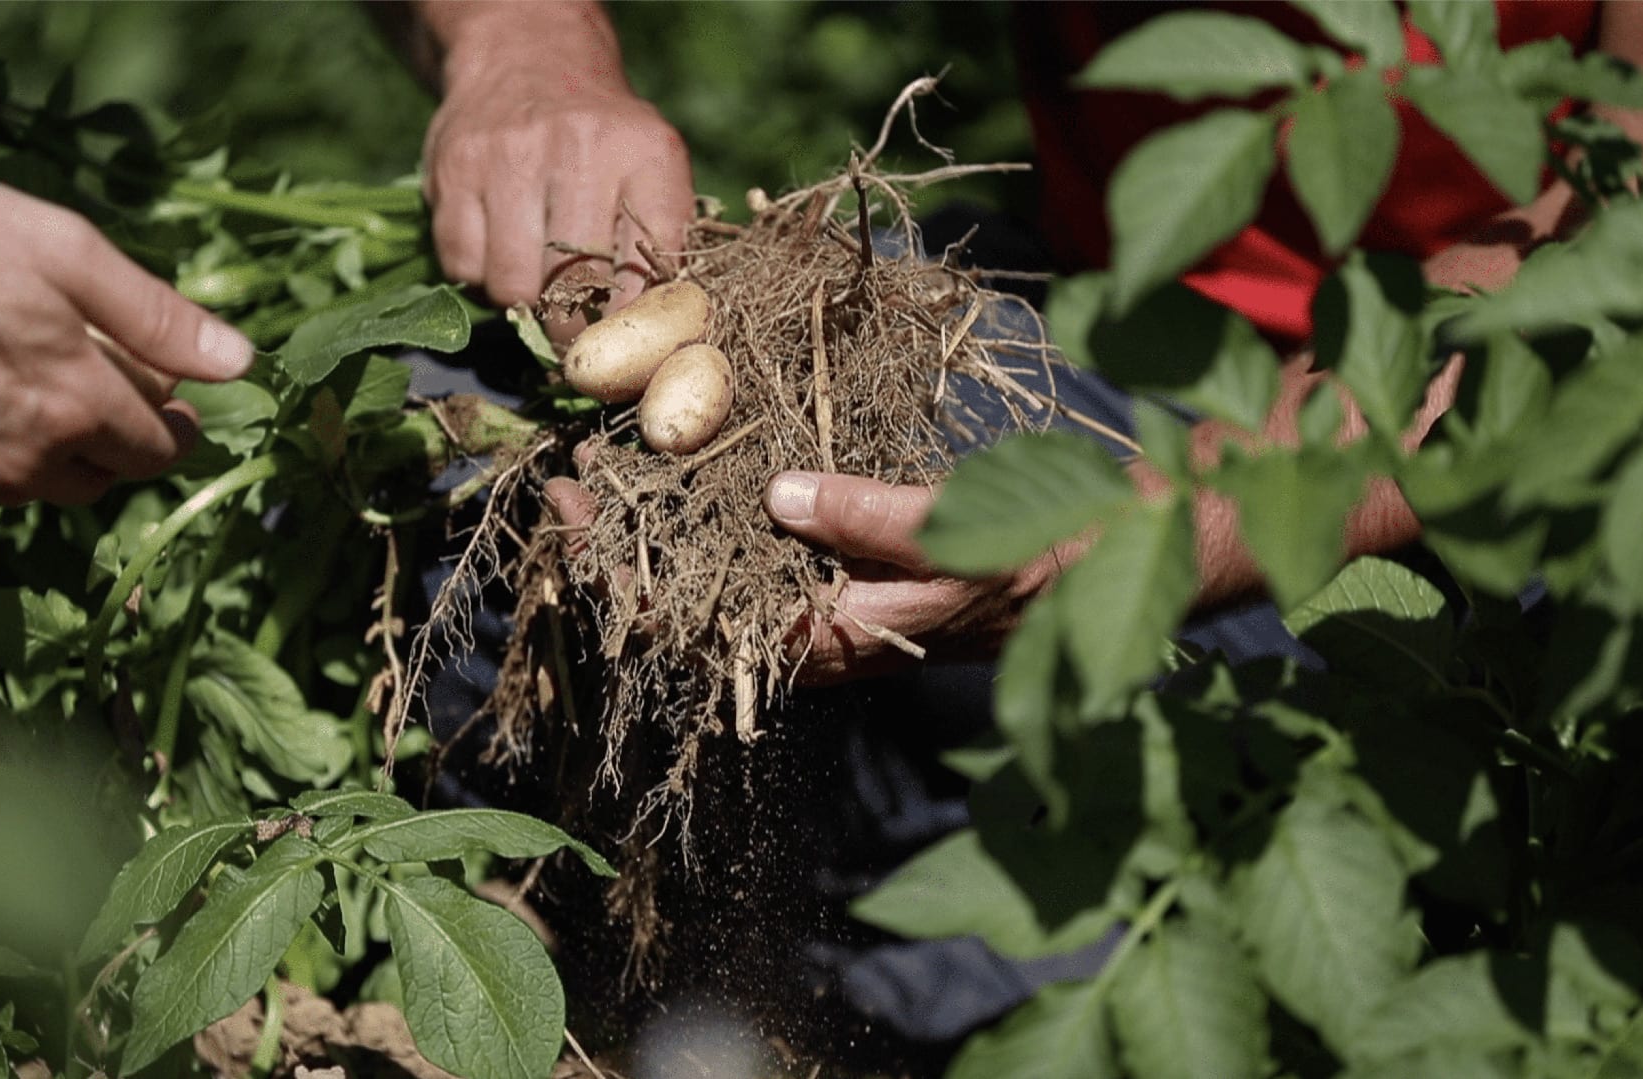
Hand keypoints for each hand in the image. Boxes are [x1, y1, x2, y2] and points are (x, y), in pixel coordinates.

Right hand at [0, 151, 251, 505]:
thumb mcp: (66, 250)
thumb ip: (158, 317)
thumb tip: (240, 360)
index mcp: (76, 407)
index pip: (158, 449)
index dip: (175, 426)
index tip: (173, 401)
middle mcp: (24, 459)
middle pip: (106, 476)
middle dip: (123, 440)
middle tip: (113, 389)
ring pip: (44, 486)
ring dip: (63, 450)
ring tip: (46, 388)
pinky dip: (0, 454)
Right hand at [420, 3, 693, 339]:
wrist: (527, 58)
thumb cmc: (602, 140)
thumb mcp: (652, 168)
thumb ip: (660, 243)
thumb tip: (653, 338)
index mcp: (647, 153)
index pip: (650, 268)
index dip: (634, 323)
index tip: (623, 346)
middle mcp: (580, 146)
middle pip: (577, 285)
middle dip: (574, 331)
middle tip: (572, 340)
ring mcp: (510, 154)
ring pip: (512, 285)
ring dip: (521, 303)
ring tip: (532, 282)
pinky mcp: (455, 167)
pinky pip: (463, 265)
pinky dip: (477, 276)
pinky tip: (494, 249)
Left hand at [542, 468, 1050, 686]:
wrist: (1073, 574)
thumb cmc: (1019, 562)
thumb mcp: (946, 533)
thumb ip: (864, 518)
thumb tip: (777, 494)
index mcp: (820, 641)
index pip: (690, 629)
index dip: (620, 577)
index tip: (577, 512)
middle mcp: (800, 633)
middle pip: (679, 604)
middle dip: (616, 545)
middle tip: (570, 474)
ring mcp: (809, 603)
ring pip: (701, 578)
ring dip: (651, 527)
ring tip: (604, 465)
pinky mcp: (824, 573)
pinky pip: (740, 553)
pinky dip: (698, 514)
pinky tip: (678, 467)